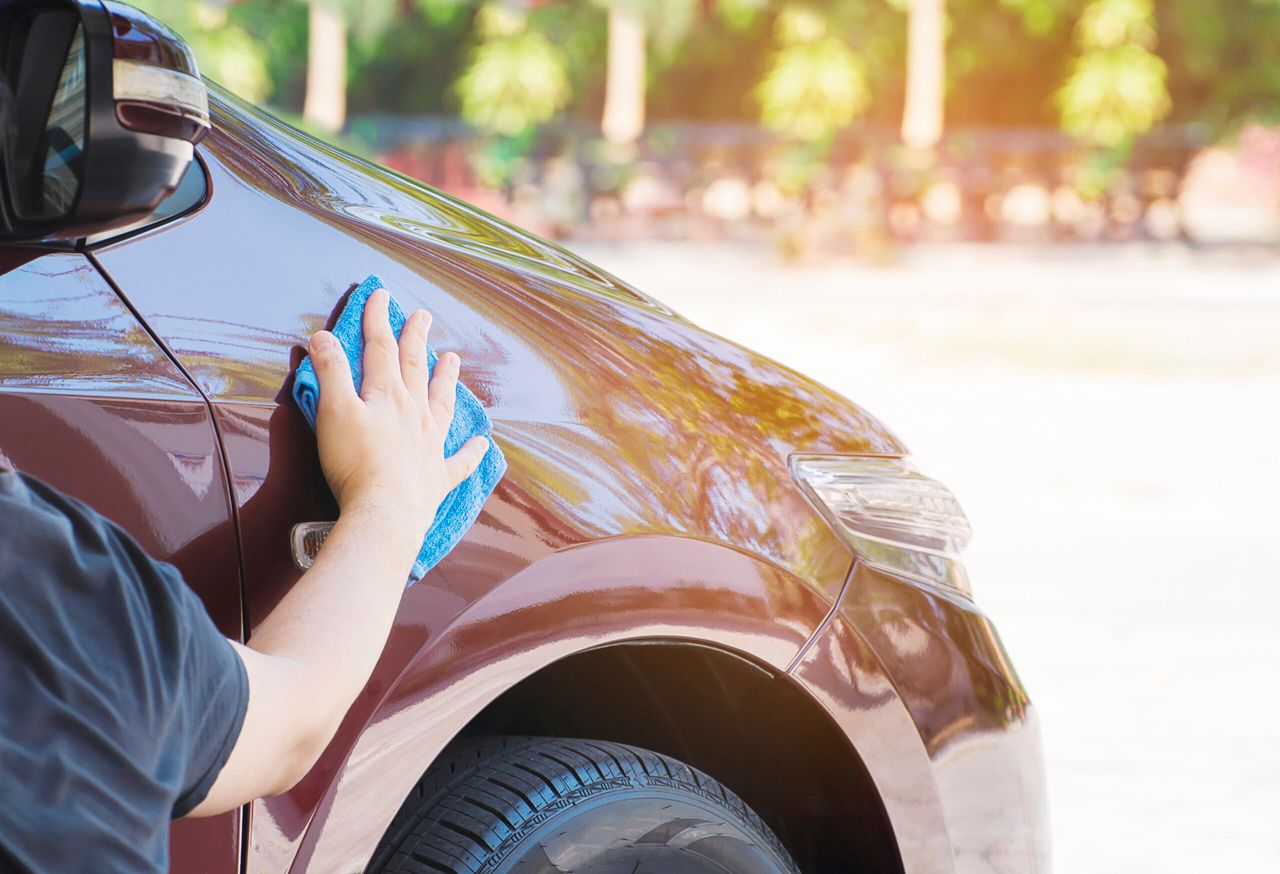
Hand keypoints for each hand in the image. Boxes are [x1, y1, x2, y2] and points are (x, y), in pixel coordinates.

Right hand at [307, 289, 487, 556]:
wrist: (385, 512)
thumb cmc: (355, 463)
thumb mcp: (333, 411)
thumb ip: (330, 372)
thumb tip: (323, 337)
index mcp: (388, 395)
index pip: (381, 348)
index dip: (378, 319)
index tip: (380, 295)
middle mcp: (415, 413)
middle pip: (415, 367)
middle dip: (416, 338)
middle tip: (423, 315)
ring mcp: (430, 444)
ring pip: (442, 403)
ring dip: (447, 379)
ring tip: (453, 359)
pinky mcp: (438, 476)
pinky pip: (460, 461)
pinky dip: (471, 451)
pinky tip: (482, 443)